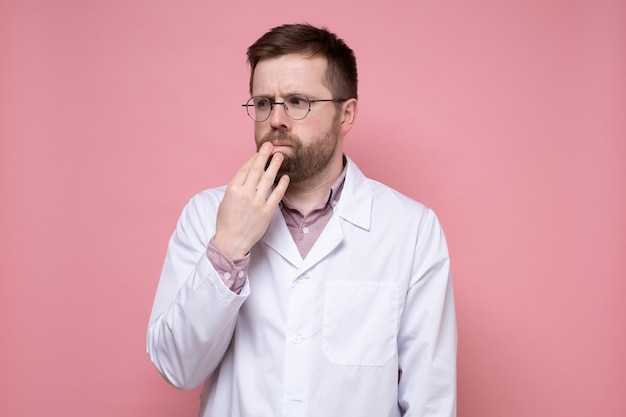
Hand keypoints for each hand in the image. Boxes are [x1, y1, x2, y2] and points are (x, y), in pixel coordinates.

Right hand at [213, 143, 289, 258]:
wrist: (232, 241)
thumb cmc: (227, 221)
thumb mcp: (226, 200)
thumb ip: (236, 186)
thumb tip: (247, 173)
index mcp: (233, 189)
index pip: (245, 169)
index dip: (253, 159)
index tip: (259, 152)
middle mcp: (245, 194)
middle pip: (256, 170)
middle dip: (264, 155)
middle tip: (270, 145)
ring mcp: (257, 202)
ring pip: (268, 179)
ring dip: (274, 165)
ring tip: (280, 156)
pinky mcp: (267, 211)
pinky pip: (277, 194)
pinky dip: (282, 185)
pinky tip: (285, 177)